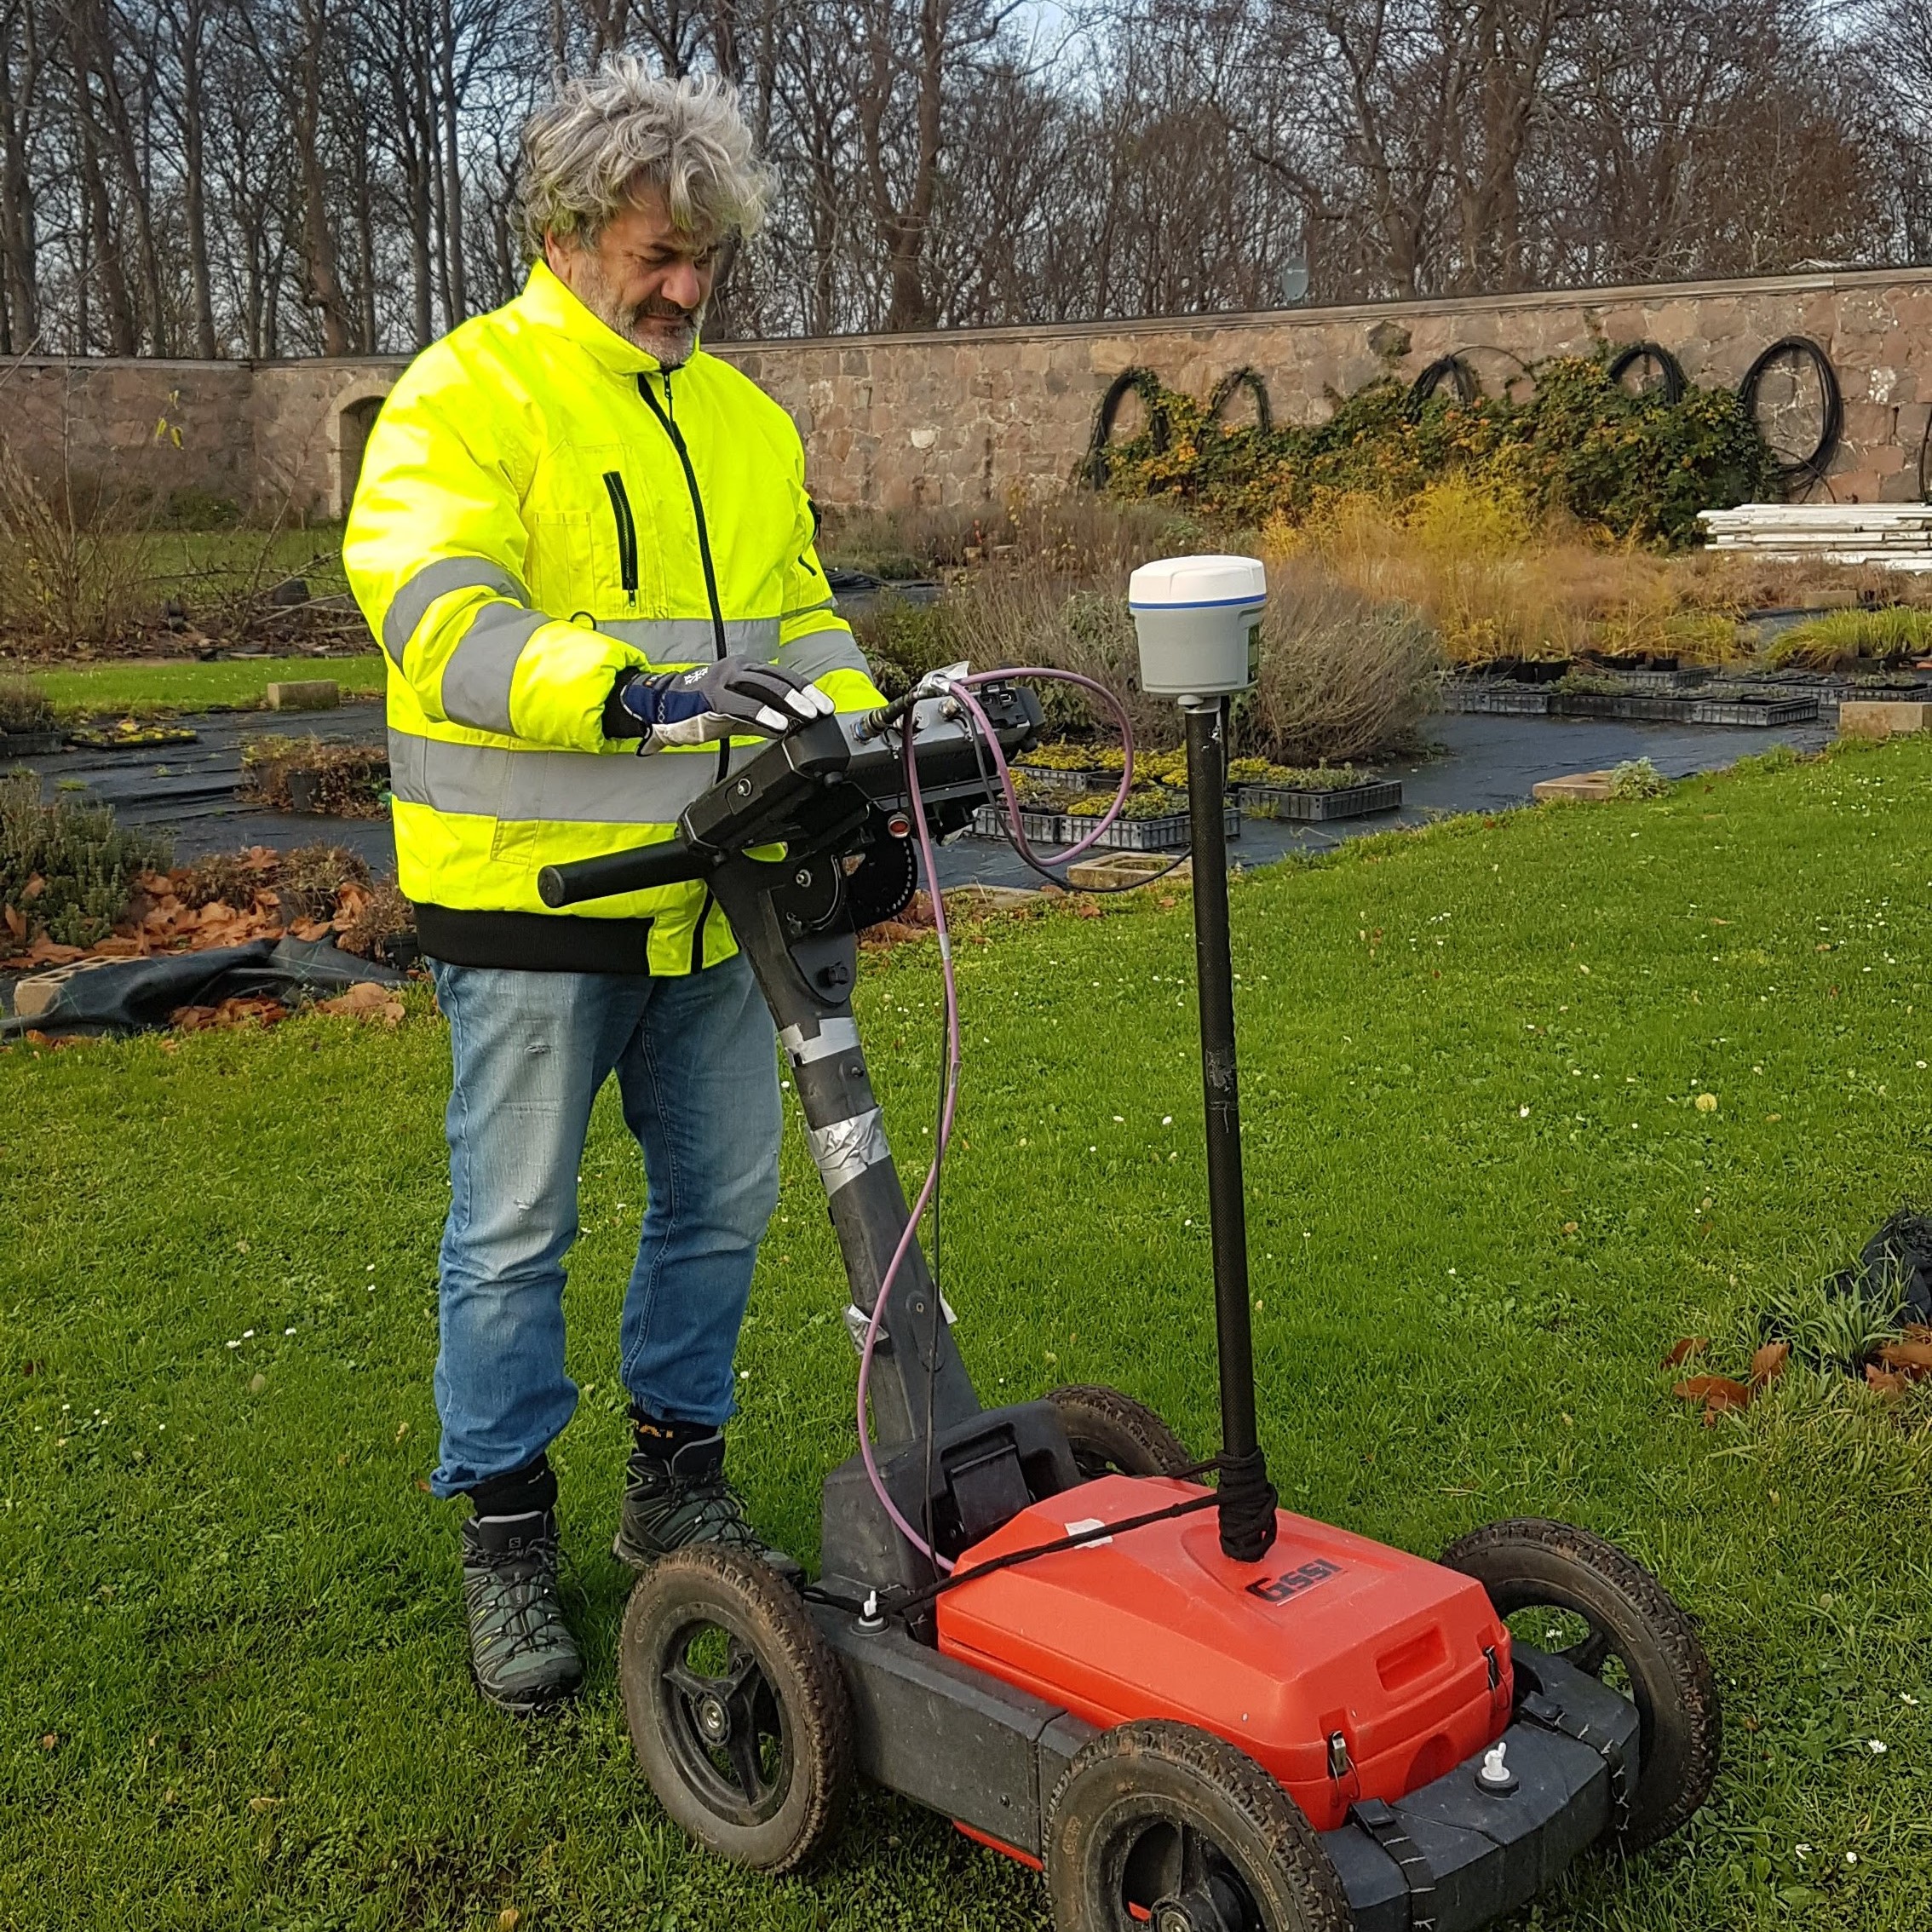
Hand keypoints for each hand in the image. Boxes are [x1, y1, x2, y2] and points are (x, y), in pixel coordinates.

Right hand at [607, 655, 834, 746]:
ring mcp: (724, 680)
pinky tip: (780, 726)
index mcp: (745, 669)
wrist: (658, 708)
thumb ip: (764, 717)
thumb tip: (792, 728)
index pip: (783, 676)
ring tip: (808, 716)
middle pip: (779, 677)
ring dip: (790, 701)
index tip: (826, 706)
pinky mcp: (711, 697)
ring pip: (764, 686)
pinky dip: (764, 714)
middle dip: (805, 694)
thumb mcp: (737, 712)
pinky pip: (743, 704)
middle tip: (823, 711)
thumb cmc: (698, 710)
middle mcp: (737, 668)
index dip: (807, 690)